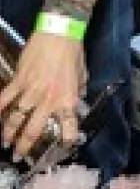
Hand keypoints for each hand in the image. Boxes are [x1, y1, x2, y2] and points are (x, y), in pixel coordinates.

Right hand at [0, 32, 86, 157]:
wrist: (58, 33)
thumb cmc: (73, 52)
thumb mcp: (82, 73)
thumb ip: (79, 89)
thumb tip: (77, 98)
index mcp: (68, 98)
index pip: (68, 125)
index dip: (67, 139)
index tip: (64, 147)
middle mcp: (48, 99)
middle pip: (34, 128)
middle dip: (25, 145)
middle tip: (19, 156)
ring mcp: (30, 91)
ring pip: (15, 118)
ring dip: (8, 133)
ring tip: (5, 143)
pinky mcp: (18, 80)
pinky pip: (4, 99)